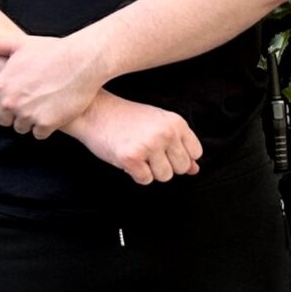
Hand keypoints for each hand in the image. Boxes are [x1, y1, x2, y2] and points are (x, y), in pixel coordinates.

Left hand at [0, 29, 109, 136]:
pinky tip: (54, 112)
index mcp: (1, 85)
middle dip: (14, 113)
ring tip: (44, 105)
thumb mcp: (18, 44)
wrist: (83, 61)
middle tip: (31, 101)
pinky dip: (46, 127)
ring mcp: (28, 114)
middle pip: (4, 120)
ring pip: (21, 128)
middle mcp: (11, 102)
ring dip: (30, 121)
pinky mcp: (47, 124)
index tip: (10, 99)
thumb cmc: (53, 51)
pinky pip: (39, 134)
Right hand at [67, 94, 202, 184]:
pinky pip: (145, 180)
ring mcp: (149, 145)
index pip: (196, 153)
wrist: (94, 111)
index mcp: (176, 123)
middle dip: (165, 166)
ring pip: (165, 176)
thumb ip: (179, 145)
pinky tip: (128, 159)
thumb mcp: (159, 124)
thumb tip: (195, 170)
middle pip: (181, 168)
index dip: (180, 157)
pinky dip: (136, 174)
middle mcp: (166, 133)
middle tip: (148, 153)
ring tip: (138, 154)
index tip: (164, 151)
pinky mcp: (131, 157)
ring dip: (150, 171)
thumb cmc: (128, 119)